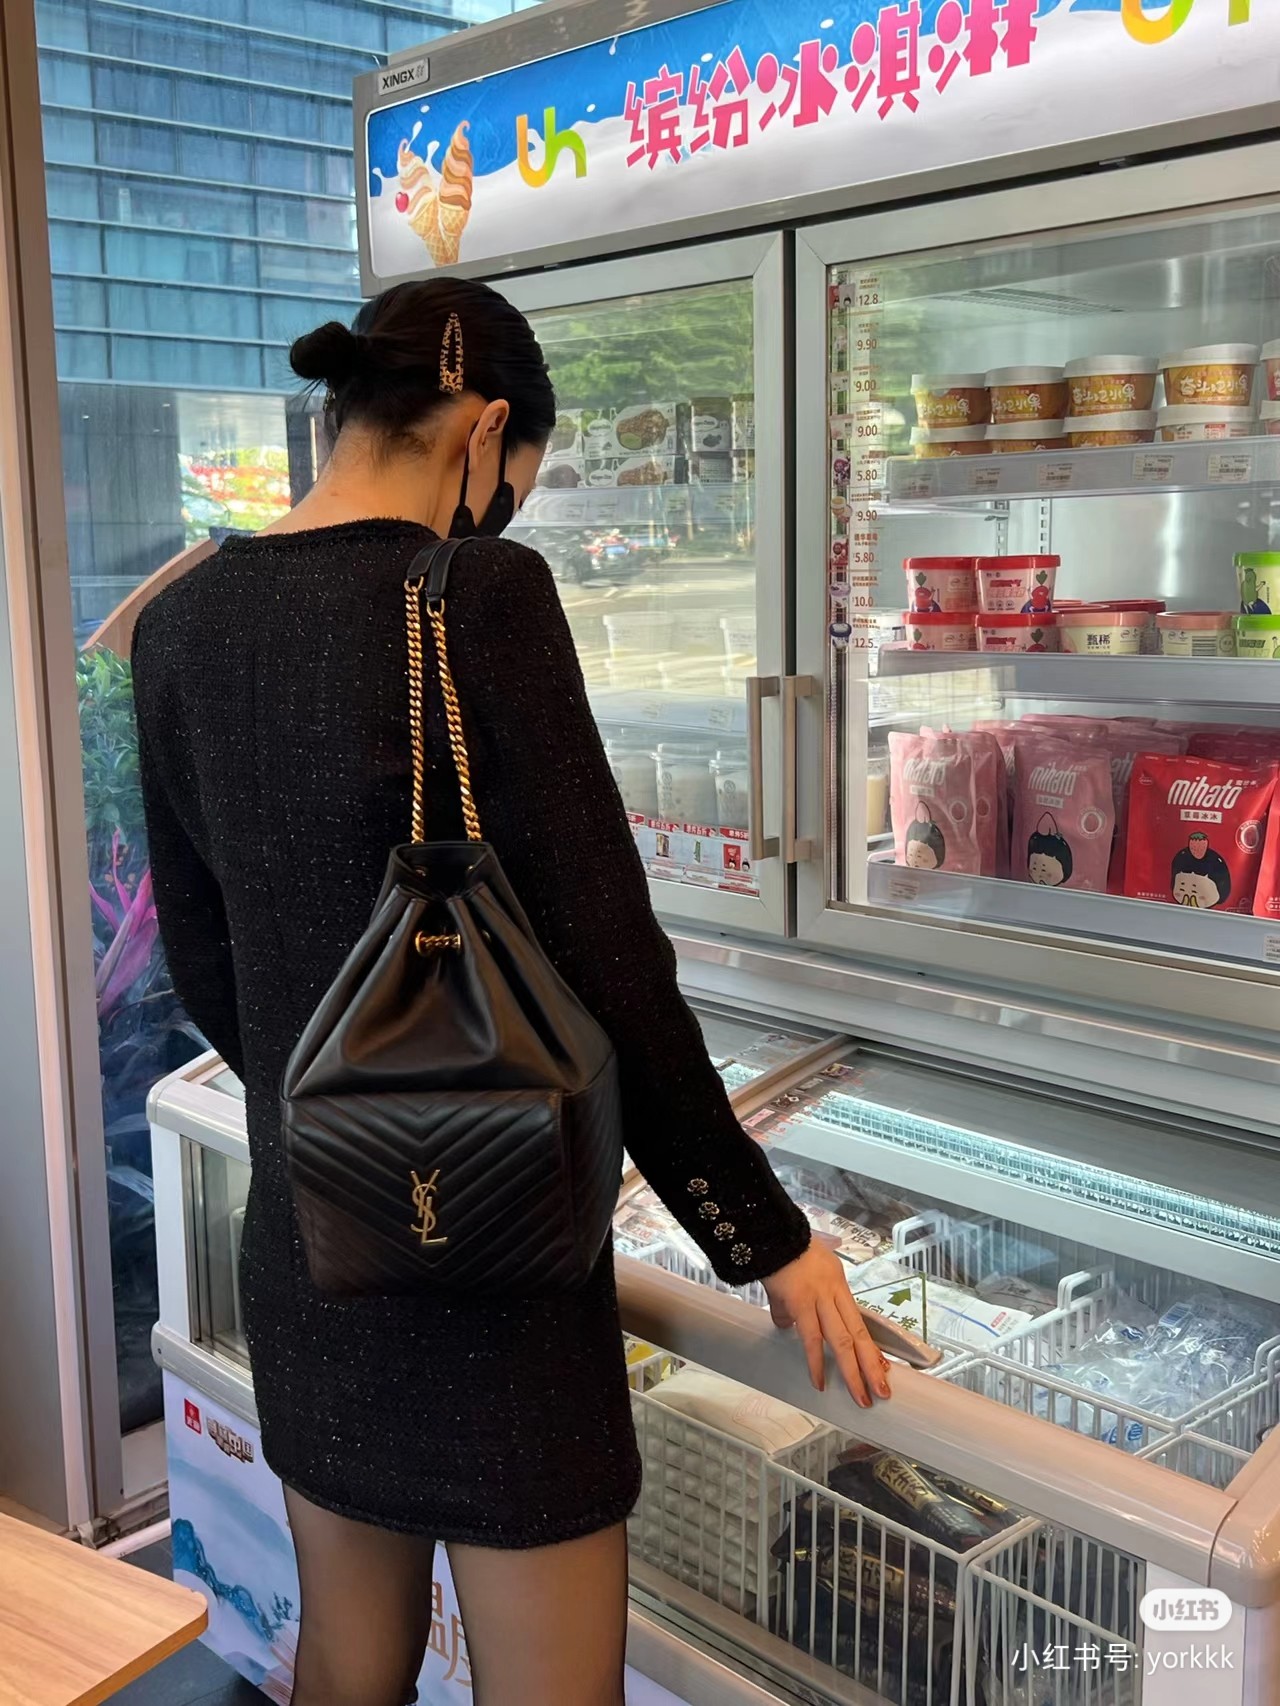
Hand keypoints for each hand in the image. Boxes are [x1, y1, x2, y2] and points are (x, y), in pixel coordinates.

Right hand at [762, 1243, 891, 1408]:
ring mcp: (820, 1299)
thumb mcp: (801, 1278)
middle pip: (858, 1336)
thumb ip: (796, 1304)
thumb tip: (787, 1325)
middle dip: (871, 1367)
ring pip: (842, 1341)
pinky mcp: (801, 1303)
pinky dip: (816, 1362)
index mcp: (839, 1287)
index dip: (872, 1348)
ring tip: (861, 1396)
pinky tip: (820, 1381)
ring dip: (853, 1371)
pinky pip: (811, 1338)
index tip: (883, 1369)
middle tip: (882, 1392)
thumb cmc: (786, 1251)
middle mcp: (835, 1294)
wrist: (774, 1234)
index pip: (860, 1324)